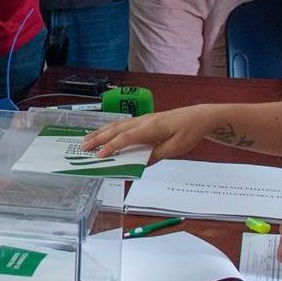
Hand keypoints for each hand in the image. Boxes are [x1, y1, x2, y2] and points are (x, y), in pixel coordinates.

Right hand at [81, 106, 215, 161]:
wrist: (198, 116)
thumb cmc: (189, 132)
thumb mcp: (175, 148)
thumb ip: (155, 155)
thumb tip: (138, 164)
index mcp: (151, 128)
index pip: (127, 138)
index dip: (112, 147)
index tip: (100, 157)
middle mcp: (143, 121)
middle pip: (116, 129)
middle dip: (99, 139)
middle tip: (83, 148)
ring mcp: (142, 119)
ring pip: (116, 125)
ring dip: (100, 133)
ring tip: (86, 141)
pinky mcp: (143, 120)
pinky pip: (122, 124)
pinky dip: (109, 129)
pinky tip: (102, 134)